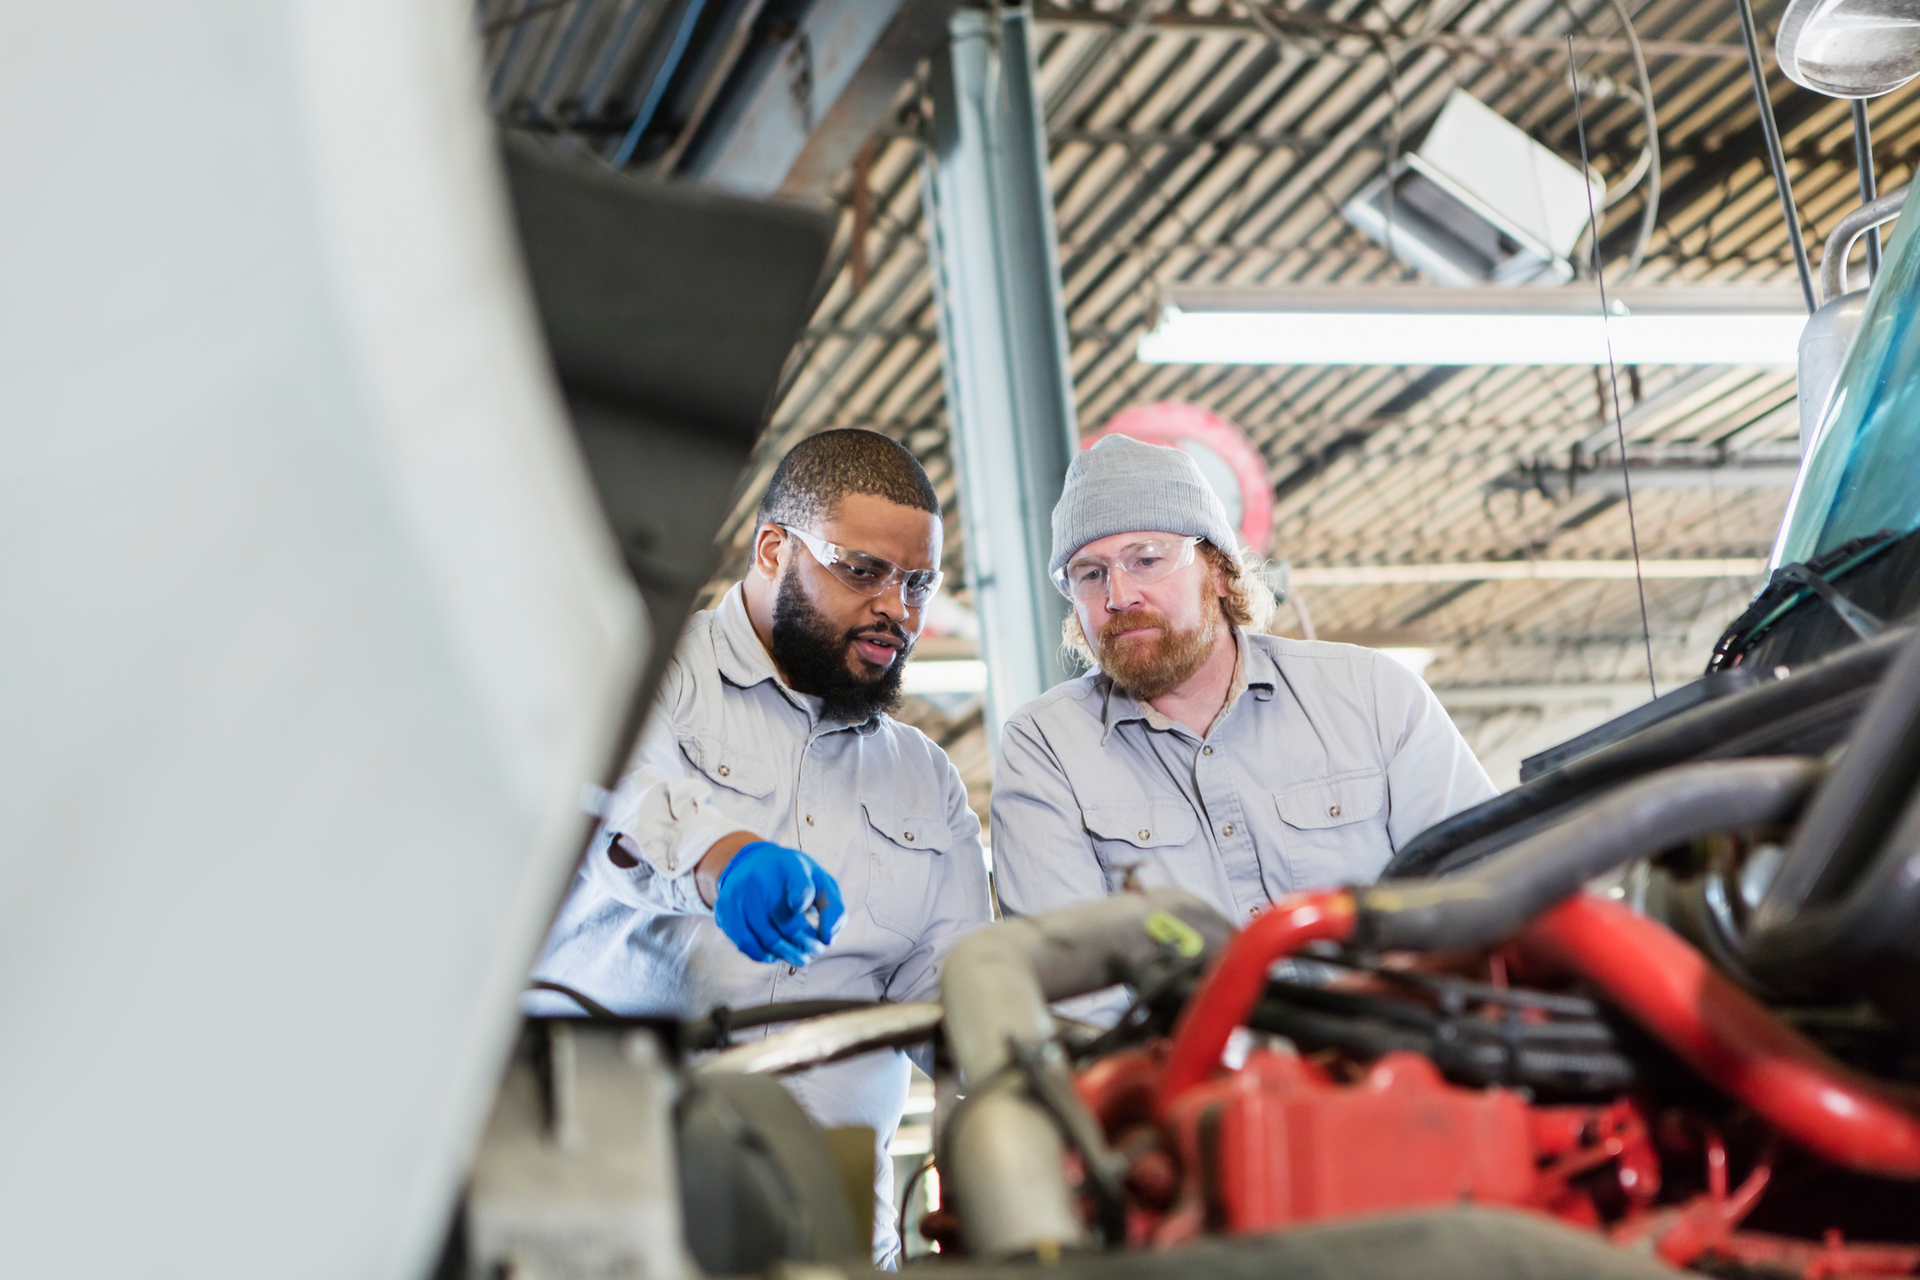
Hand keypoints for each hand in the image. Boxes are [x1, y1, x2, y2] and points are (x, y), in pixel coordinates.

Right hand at [712, 841, 845, 965]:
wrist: (751, 864)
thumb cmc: (795, 879)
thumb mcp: (820, 882)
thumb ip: (834, 909)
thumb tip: (827, 940)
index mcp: (790, 866)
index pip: (798, 884)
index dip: (801, 896)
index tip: (801, 907)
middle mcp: (761, 877)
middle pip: (787, 923)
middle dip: (805, 942)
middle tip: (816, 950)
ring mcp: (740, 895)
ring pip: (768, 939)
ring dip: (788, 954)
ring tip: (802, 958)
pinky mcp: (725, 910)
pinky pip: (746, 944)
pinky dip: (764, 956)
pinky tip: (776, 954)